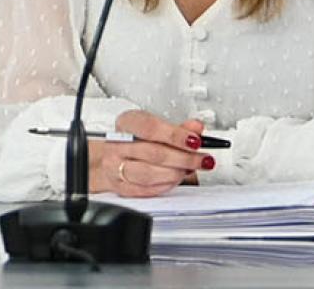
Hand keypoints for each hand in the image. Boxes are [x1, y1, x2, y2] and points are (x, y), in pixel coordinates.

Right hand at [88, 110, 214, 196]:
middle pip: (153, 153)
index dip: (175, 135)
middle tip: (202, 159)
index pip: (150, 128)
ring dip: (176, 173)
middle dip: (184, 158)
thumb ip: (177, 128)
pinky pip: (147, 189)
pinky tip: (177, 179)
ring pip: (149, 174)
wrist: (110, 157)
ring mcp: (115, 167)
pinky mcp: (121, 187)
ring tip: (191, 169)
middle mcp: (116, 146)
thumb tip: (195, 128)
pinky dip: (167, 185)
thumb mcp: (154, 126)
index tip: (195, 141)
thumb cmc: (134, 140)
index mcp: (126, 124)